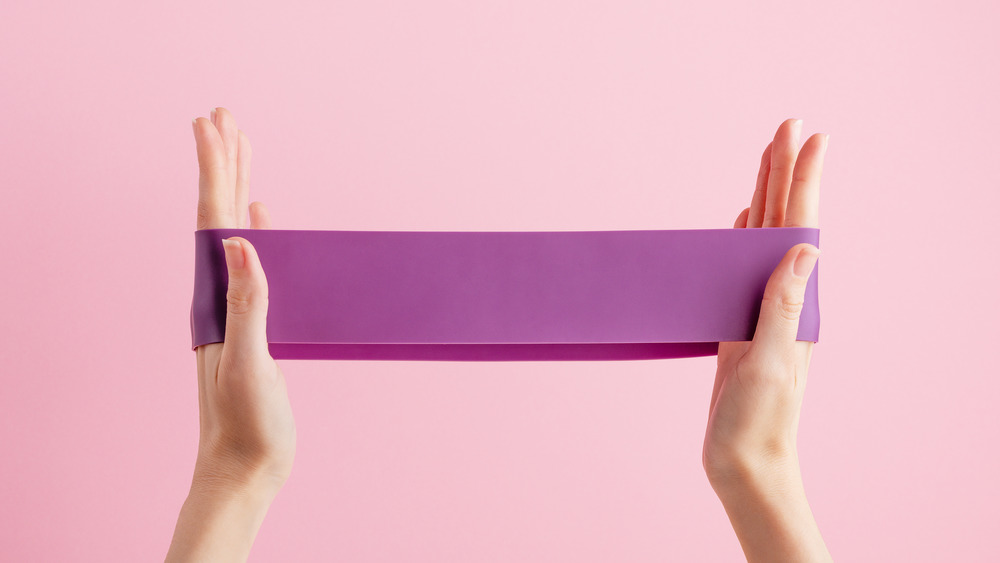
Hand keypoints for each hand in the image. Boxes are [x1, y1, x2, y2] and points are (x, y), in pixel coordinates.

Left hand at [167, 107, 293, 562]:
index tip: (212, 123)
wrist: (244, 466)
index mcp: (215, 297)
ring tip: (243, 150)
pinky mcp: (257, 323)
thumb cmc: (246, 423)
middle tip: (224, 116)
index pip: (212, 221)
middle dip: (223, 162)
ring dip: (238, 188)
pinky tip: (261, 219)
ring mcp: (237, 307)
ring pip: (236, 233)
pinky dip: (258, 233)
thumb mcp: (248, 363)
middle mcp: (220, 294)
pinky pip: (255, 264)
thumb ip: (248, 304)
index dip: (214, 169)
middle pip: (218, 215)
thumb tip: (242, 240)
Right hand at [702, 118, 831, 561]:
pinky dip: (740, 235)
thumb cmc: (758, 420)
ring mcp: (758, 310)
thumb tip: (803, 248)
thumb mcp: (770, 362)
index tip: (809, 136)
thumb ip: (783, 306)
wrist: (744, 461)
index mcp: (794, 303)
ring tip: (765, 158)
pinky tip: (738, 220)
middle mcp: (782, 299)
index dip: (803, 180)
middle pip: (782, 222)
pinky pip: (739, 267)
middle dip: (784, 172)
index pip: (799, 228)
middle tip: (787, 125)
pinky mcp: (737, 324)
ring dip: (763, 196)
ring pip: (759, 238)